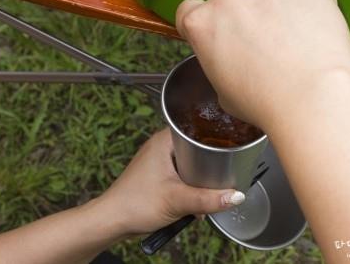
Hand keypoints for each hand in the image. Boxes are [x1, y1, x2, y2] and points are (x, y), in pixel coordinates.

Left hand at [91, 128, 243, 235]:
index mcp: (163, 142)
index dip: (215, 136)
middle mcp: (161, 148)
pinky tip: (198, 200)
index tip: (231, 146)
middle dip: (212, 164)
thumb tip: (236, 195)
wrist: (113, 221)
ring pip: (192, 166)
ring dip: (202, 180)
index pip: (196, 128)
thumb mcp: (177, 200)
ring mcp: (159, 163)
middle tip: (225, 173)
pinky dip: (192, 188)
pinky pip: (184, 178)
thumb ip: (208, 199)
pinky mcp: (159, 178)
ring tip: (212, 189)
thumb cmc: (134, 203)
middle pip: (197, 149)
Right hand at [174, 0, 349, 128]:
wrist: (314, 94)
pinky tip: (309, 28)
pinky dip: (302, 1)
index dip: (205, 22)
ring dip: (271, 5)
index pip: (189, 9)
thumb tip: (233, 57)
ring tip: (291, 37)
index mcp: (201, 22)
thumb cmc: (267, 100)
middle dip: (241, 15)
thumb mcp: (221, 89)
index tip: (218, 32)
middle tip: (261, 43)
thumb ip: (219, 59)